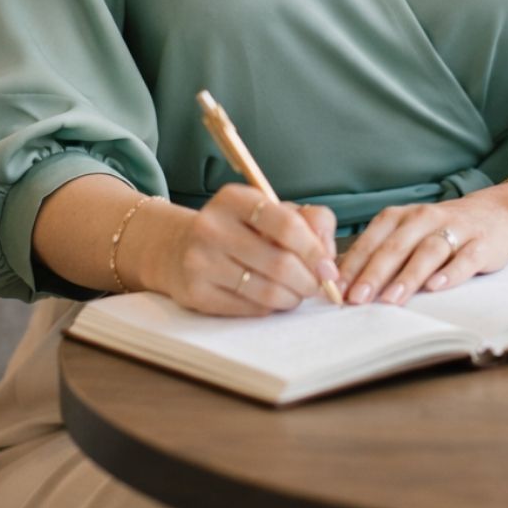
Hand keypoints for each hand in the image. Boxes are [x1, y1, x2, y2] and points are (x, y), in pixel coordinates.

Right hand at [150, 185, 340, 316]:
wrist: (179, 248)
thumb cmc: (240, 229)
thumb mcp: (272, 212)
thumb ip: (311, 221)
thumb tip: (328, 256)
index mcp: (234, 199)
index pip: (287, 225)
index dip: (315, 251)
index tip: (328, 268)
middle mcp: (211, 226)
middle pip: (280, 263)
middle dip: (308, 281)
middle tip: (316, 286)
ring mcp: (200, 261)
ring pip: (266, 291)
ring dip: (292, 298)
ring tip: (296, 294)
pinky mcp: (196, 292)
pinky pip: (249, 309)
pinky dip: (270, 308)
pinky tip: (271, 299)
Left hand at [336, 183, 507, 305]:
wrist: (497, 214)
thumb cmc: (441, 231)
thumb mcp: (408, 235)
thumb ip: (379, 254)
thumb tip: (341, 281)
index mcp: (400, 217)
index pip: (372, 241)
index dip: (353, 265)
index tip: (336, 290)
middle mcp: (424, 218)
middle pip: (396, 246)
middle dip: (374, 274)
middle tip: (357, 299)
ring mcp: (454, 229)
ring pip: (428, 251)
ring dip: (408, 276)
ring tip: (391, 299)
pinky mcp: (481, 243)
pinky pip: (464, 258)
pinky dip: (450, 273)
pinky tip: (436, 287)